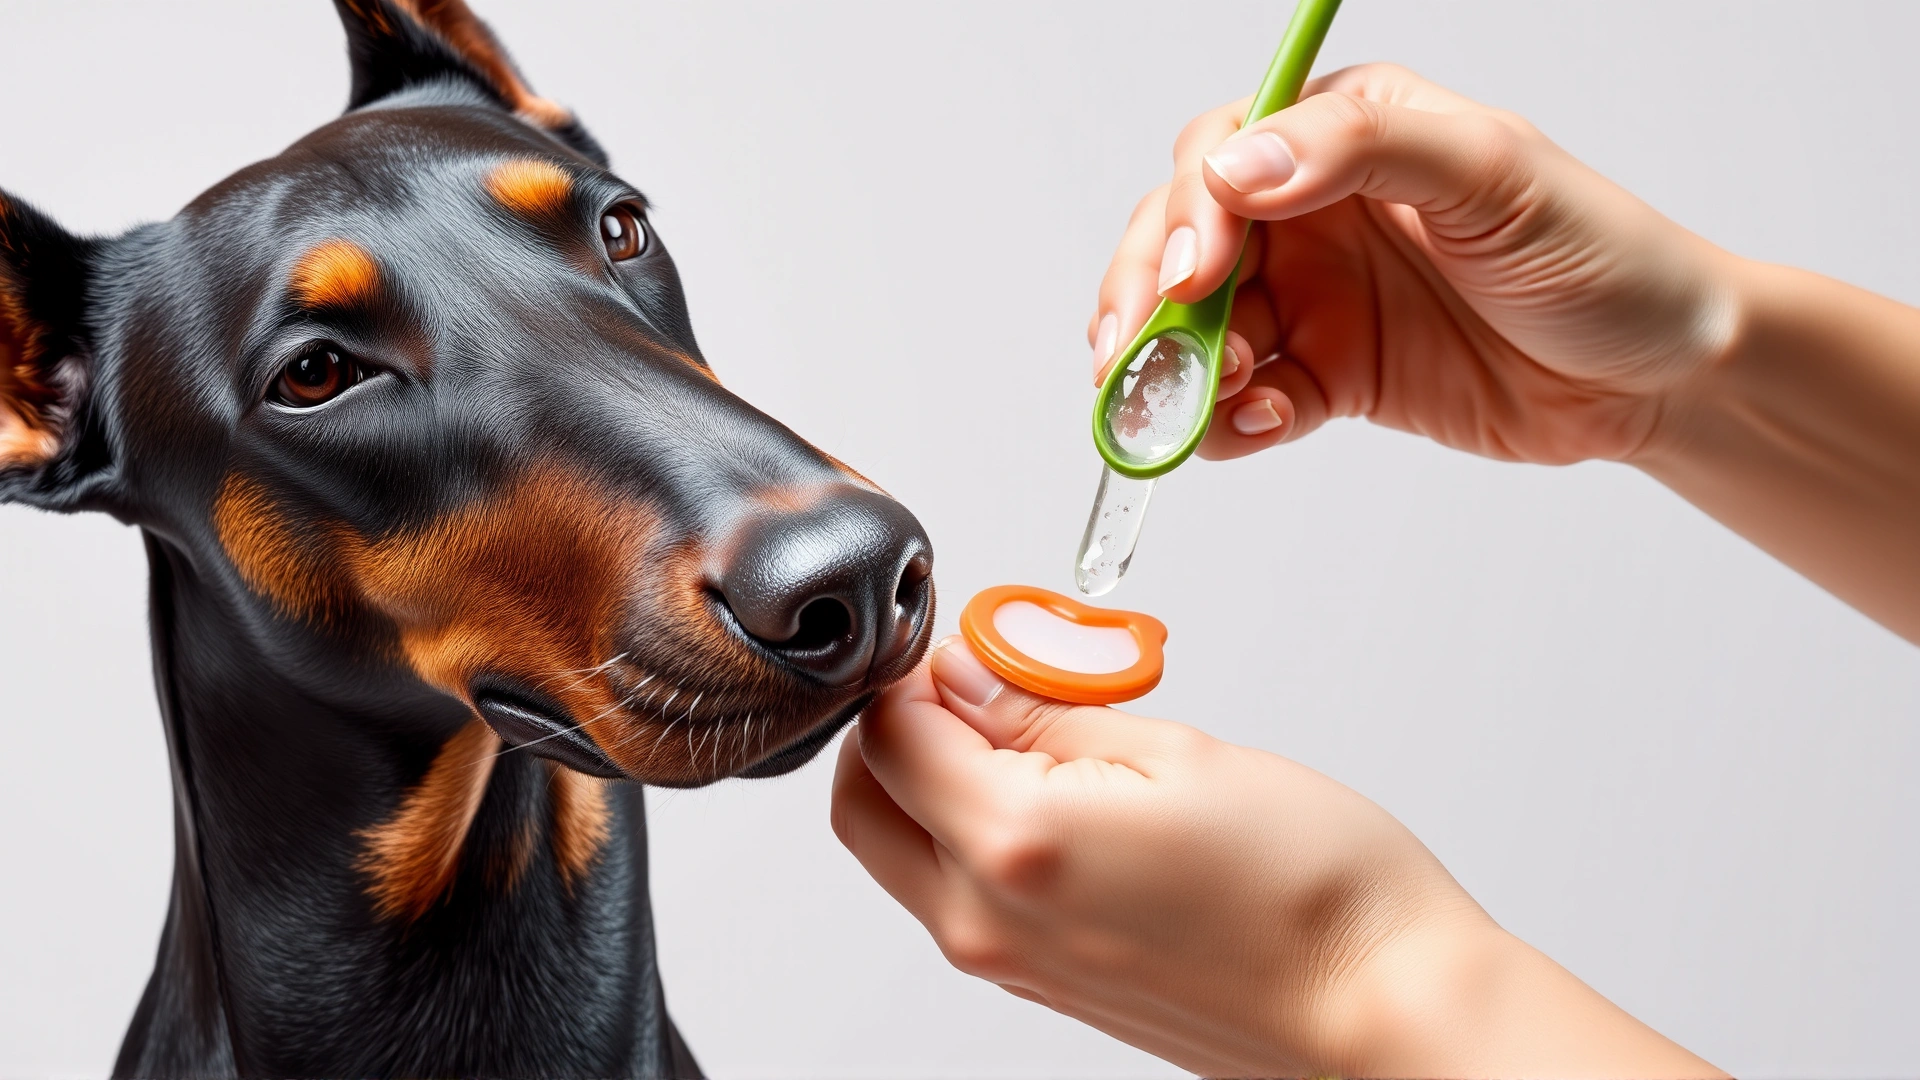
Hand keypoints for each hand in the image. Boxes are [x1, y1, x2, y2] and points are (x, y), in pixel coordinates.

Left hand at [832, 639, 1721, 1077]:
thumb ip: (1049, 714)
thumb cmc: (1315, 890)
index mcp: (1013, 846)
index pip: (890, 735)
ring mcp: (1011, 963)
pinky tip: (1061, 789)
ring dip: (937, 776)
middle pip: (867, 805)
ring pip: (905, 851)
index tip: (965, 634)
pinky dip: (973, 828)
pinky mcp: (1042, 982)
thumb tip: (973, 677)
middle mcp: (989, 920)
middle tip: (980, 672)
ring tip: (1041, 726)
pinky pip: (960, 892)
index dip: (914, 667)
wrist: (1381, 1008)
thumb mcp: (1179, 751)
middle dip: (900, 724)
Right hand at [1091, 63, 1740, 466]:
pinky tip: (1260, 425)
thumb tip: (1239, 169)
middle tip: (1140, 357)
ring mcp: (1319, 298)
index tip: (1195, 275)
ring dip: (1180, 369)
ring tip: (1202, 403)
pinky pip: (1249, 400)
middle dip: (1150, 300)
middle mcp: (1316, 213)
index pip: (1223, 156)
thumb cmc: (1601, 255)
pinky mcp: (1331, 377)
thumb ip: (1361, 151)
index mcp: (1348, 138)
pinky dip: (1232, 422)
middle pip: (1184, 244)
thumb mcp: (1491, 172)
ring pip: (1201, 329)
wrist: (1659, 378)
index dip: (1190, 215)